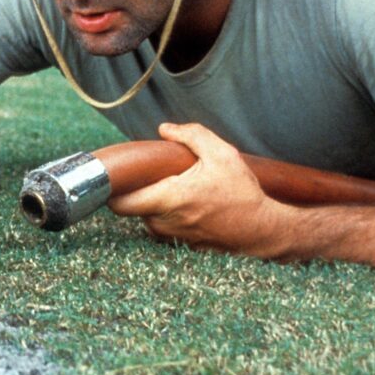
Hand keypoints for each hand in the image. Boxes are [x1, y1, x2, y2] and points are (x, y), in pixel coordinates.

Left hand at [108, 123, 286, 254]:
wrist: (263, 230)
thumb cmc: (243, 193)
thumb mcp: (222, 154)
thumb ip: (192, 135)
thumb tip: (164, 129)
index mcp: (169, 199)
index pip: (119, 203)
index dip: (111, 189)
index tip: (117, 175)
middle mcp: (165, 223)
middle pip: (131, 208)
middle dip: (134, 191)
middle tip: (148, 175)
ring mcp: (173, 238)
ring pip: (146, 218)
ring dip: (152, 203)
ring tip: (174, 187)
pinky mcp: (182, 245)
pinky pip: (164, 227)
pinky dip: (167, 215)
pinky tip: (186, 203)